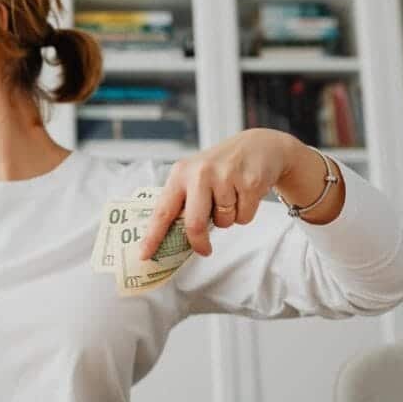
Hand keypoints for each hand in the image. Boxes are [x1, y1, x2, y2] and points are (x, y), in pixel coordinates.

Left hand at [139, 128, 299, 258]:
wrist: (258, 146)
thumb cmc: (220, 167)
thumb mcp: (195, 175)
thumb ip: (183, 200)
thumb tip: (171, 239)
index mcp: (180, 173)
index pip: (162, 210)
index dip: (152, 236)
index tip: (144, 255)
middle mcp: (200, 173)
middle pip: (194, 223)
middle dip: (199, 243)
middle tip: (204, 250)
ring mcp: (226, 177)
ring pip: (224, 222)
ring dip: (228, 219)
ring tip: (231, 197)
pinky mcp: (249, 182)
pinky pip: (244, 217)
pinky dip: (245, 213)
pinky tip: (245, 194)